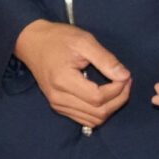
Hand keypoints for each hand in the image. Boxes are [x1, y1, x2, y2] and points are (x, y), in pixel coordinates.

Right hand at [16, 19, 130, 128]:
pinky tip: (106, 96)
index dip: (118, 90)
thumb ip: (105, 59)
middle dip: (119, 100)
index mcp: (63, 80)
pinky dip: (100, 111)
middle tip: (126, 81)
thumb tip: (124, 75)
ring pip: (93, 120)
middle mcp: (58, 98)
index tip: (125, 76)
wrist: (32, 42)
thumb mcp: (84, 41)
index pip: (99, 97)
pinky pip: (85, 119)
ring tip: (118, 88)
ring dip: (111, 107)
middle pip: (98, 113)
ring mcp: (57, 104)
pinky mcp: (58, 106)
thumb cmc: (57, 38)